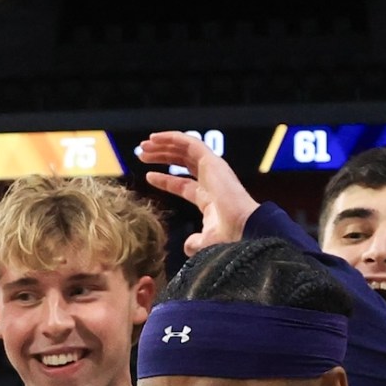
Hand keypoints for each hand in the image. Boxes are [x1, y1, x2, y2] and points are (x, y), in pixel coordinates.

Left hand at [135, 131, 259, 253]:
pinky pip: (190, 142)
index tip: (148, 176)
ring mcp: (213, 169)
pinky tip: (154, 139)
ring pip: (185, 149)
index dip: (165, 180)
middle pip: (183, 162)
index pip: (183, 185)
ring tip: (143, 146)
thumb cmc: (230, 240)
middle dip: (162, 156)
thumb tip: (187, 247)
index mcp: (210, 198)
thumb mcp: (206, 244)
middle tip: (142, 154)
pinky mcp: (212, 161)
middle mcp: (212, 181)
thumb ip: (195, 244)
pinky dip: (171, 138)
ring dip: (163, 144)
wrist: (244, 231)